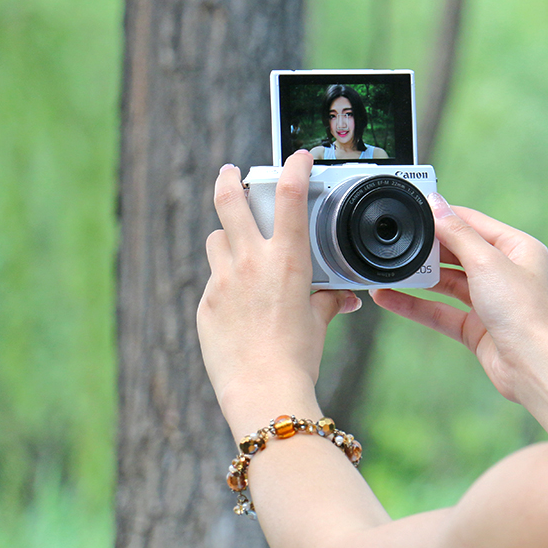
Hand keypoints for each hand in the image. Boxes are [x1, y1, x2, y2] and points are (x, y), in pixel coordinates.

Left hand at [197, 150, 360, 434]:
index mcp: (287, 259)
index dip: (294, 168)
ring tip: (237, 247)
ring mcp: (222, 282)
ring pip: (216, 240)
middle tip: (230, 173)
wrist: (262, 389)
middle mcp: (250, 261)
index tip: (298, 158)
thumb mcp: (318, 321)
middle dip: (229, 180)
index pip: (290, 195)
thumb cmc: (298, 355)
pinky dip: (227, 284)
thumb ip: (327, 300)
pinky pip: (214, 282)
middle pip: (229, 201)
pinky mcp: (205, 305)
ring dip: (227, 237)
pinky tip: (240, 306)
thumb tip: (342, 297)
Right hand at [372, 196, 547, 402]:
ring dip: (418, 277)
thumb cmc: (523, 311)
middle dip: (427, 248)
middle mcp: (506, 272)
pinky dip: (415, 304)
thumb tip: (436, 204)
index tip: (413, 208)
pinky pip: (440, 310)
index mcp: (518, 248)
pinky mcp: (476, 327)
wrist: (533, 367)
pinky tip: (388, 297)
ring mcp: (490, 300)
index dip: (443, 216)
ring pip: (447, 282)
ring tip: (386, 268)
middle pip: (458, 251)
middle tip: (395, 240)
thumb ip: (458, 233)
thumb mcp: (487, 262)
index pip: (473, 223)